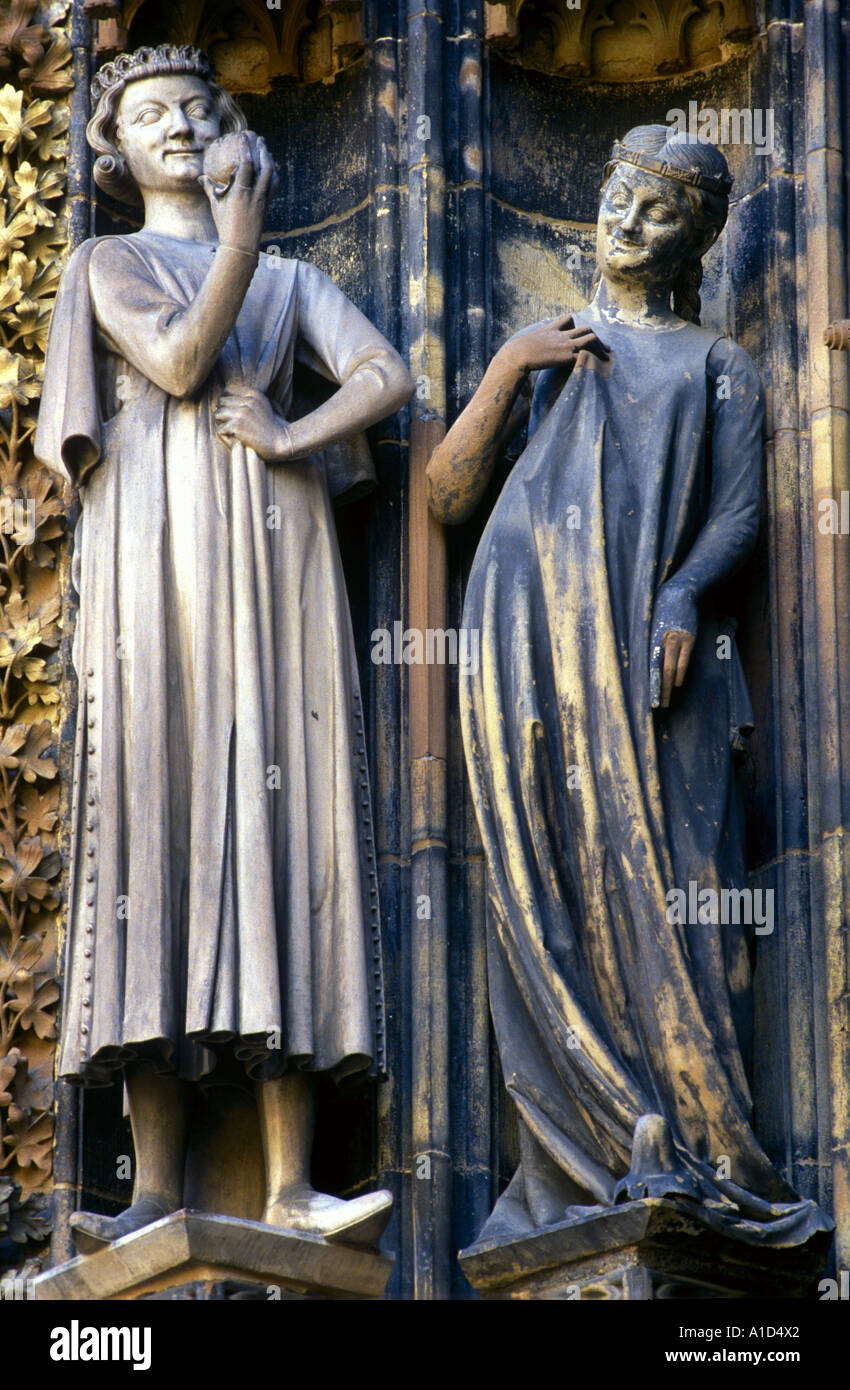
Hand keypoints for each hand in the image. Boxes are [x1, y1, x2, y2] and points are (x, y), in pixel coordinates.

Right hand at [199, 133, 274, 255]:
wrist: (241, 246)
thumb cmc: (226, 226)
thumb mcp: (216, 206)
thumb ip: (210, 189)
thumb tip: (200, 177)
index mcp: (240, 192)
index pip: (246, 164)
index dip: (246, 148)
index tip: (244, 136)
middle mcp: (255, 194)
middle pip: (264, 166)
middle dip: (262, 149)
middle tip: (258, 137)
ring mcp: (263, 200)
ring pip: (271, 174)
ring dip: (269, 159)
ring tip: (265, 149)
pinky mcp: (267, 205)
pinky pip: (273, 185)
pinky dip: (273, 174)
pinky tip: (270, 168)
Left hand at [215, 388, 285, 456]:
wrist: (282, 441)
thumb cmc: (275, 427)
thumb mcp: (268, 404)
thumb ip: (253, 399)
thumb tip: (233, 395)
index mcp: (253, 393)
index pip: (228, 390)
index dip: (227, 402)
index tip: (231, 412)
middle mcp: (246, 401)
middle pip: (221, 401)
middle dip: (223, 412)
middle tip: (229, 423)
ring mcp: (241, 413)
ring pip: (217, 414)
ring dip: (221, 424)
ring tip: (229, 431)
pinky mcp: (236, 426)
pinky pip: (220, 429)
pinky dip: (224, 437)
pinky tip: (233, 440)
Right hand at [498, 315, 609, 375]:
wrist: (518, 354)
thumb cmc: (515, 353)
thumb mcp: (523, 344)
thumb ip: (527, 346)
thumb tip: (514, 355)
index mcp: (550, 330)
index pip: (567, 320)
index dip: (574, 326)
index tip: (581, 334)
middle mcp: (561, 335)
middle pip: (584, 328)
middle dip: (595, 337)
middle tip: (604, 347)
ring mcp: (566, 344)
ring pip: (590, 337)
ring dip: (600, 346)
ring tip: (607, 355)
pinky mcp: (568, 355)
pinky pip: (587, 353)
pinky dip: (596, 357)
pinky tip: (600, 364)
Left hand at [650, 582, 697, 708]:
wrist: (680, 591)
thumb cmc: (661, 607)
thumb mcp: (651, 624)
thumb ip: (649, 642)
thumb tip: (645, 661)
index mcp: (651, 637)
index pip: (650, 666)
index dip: (650, 684)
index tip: (648, 699)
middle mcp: (664, 640)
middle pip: (661, 671)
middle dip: (659, 690)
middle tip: (658, 707)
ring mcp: (678, 639)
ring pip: (673, 668)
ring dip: (669, 685)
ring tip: (667, 701)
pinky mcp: (689, 637)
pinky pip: (684, 660)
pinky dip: (680, 673)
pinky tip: (676, 683)